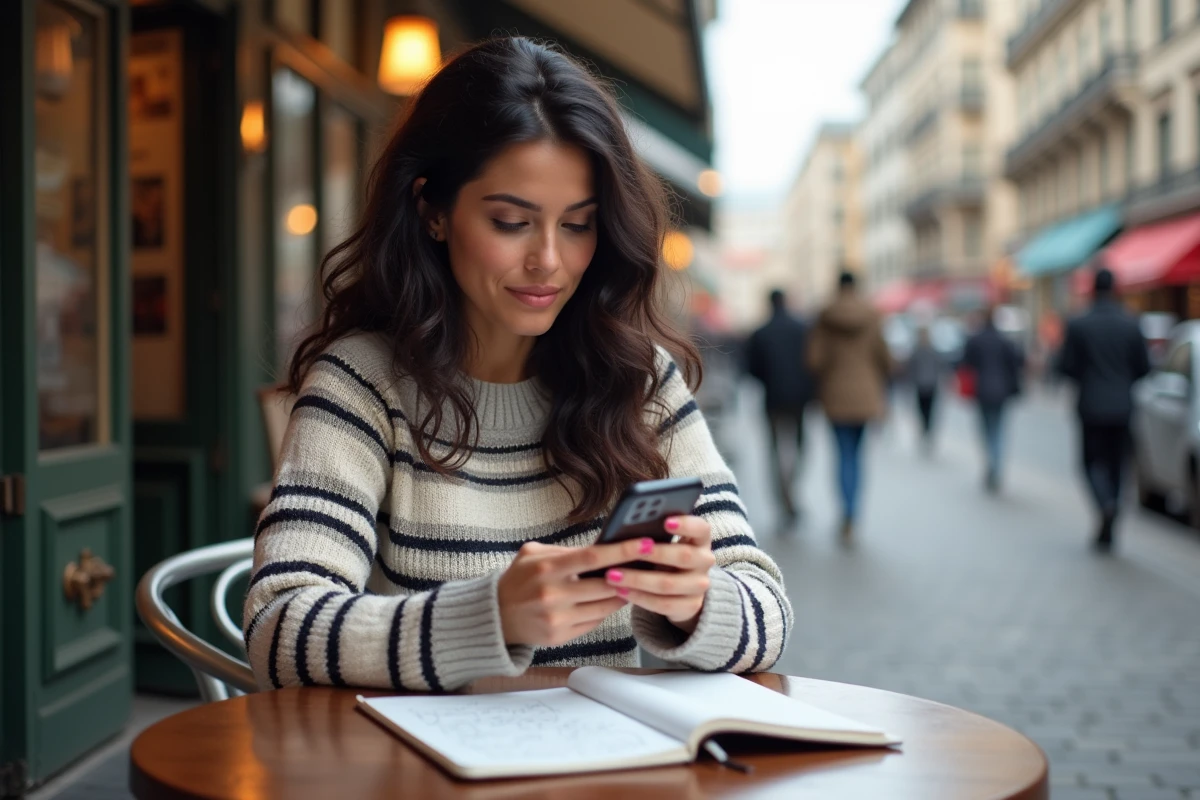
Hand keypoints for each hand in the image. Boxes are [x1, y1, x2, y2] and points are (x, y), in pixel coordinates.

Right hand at [497, 538, 659, 646]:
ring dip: (621, 596)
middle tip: (647, 567)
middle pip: (605, 586)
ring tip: (631, 584)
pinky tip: (608, 601)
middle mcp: (553, 595)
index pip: (593, 557)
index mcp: (548, 569)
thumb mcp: (533, 555)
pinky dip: (604, 611)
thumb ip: (565, 551)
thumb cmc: (518, 579)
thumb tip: (601, 548)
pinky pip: (593, 623)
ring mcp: (557, 619)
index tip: (646, 544)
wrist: (495, 615)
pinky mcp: (559, 637)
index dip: (623, 551)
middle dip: (629, 577)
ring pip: (604, 607)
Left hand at [602, 516, 714, 633]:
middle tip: (628, 551)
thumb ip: (654, 534)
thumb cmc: (664, 556)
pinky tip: (621, 591)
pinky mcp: (691, 606)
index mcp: (700, 539)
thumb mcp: (665, 543)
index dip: (686, 524)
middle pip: (684, 556)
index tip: (665, 521)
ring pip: (669, 584)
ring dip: (638, 580)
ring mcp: (700, 586)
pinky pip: (664, 604)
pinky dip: (640, 597)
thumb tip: (626, 526)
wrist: (679, 590)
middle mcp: (705, 561)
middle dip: (654, 553)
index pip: (701, 528)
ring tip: (613, 575)